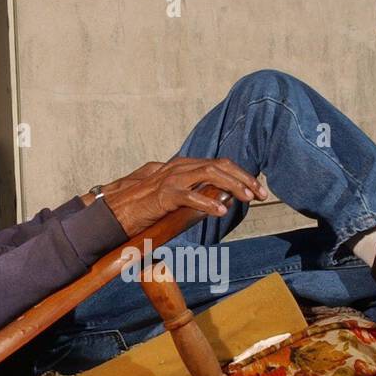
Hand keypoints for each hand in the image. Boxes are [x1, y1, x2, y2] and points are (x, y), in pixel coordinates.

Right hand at [103, 157, 267, 236]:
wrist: (113, 210)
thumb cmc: (144, 208)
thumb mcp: (175, 198)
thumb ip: (197, 195)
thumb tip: (224, 200)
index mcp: (183, 166)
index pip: (220, 164)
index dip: (241, 174)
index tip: (258, 189)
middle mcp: (179, 167)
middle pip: (220, 165)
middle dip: (244, 178)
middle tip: (262, 194)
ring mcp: (170, 178)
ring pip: (209, 173)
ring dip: (233, 185)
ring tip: (247, 198)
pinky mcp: (161, 194)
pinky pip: (189, 196)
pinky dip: (207, 203)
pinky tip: (221, 211)